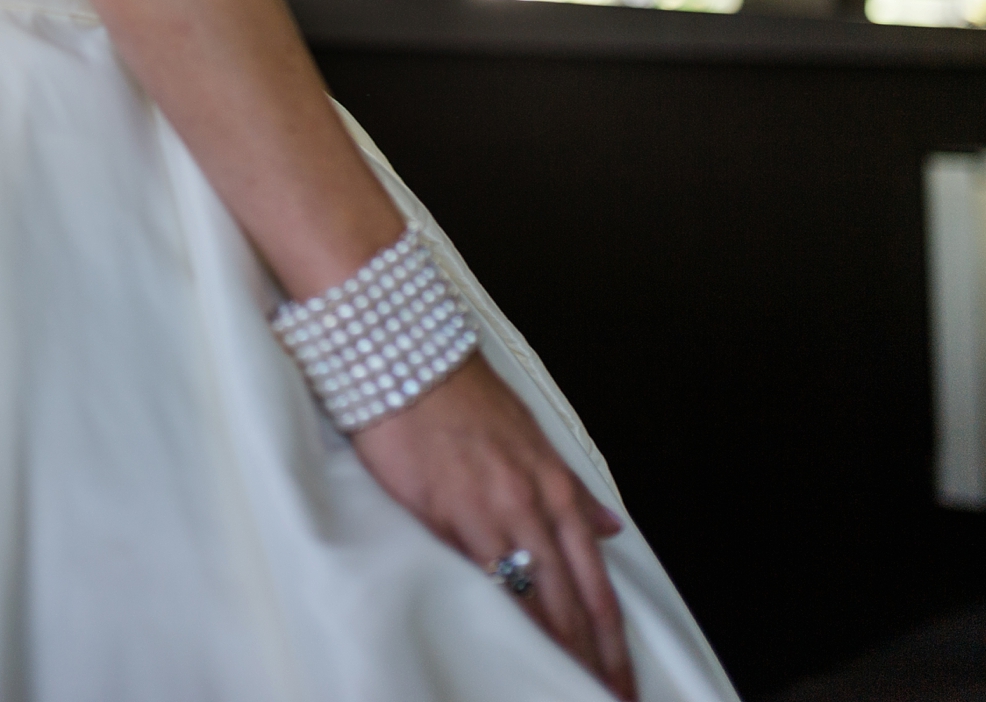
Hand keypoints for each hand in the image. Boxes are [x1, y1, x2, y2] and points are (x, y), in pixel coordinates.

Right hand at [352, 357, 635, 698]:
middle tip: (605, 701)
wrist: (407, 361)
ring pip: (530, 602)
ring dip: (551, 654)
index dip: (612, 643)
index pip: (595, 587)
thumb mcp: (533, 438)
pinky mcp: (442, 516)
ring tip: (563, 692)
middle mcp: (531, 507)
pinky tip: (501, 650)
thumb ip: (571, 490)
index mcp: (557, 490)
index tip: (622, 682)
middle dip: (591, 664)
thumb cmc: (463, 396)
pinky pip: (475, 581)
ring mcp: (488, 515)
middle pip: (570, 606)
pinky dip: (494, 621)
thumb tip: (608, 525)